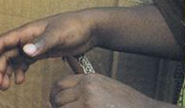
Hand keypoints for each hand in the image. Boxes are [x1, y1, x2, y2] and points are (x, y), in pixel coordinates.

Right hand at [0, 11, 99, 89]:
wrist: (90, 28)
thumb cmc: (73, 27)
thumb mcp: (58, 35)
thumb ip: (41, 44)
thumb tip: (25, 52)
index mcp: (27, 32)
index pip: (4, 41)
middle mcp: (27, 39)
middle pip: (7, 54)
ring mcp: (34, 45)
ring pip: (14, 60)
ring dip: (7, 72)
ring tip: (4, 87)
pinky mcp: (42, 52)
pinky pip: (25, 63)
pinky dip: (20, 71)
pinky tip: (19, 81)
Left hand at [46, 72, 167, 106]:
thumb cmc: (128, 104)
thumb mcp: (106, 88)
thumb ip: (87, 88)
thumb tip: (64, 93)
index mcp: (89, 79)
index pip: (60, 84)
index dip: (56, 95)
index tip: (57, 103)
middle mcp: (87, 88)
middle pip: (58, 98)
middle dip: (57, 107)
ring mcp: (88, 101)